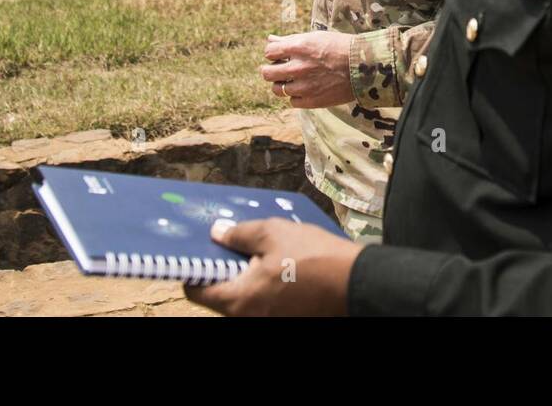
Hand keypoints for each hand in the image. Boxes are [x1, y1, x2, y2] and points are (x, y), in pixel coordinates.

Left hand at [184, 218, 363, 315]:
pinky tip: (278, 262)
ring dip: (246, 274)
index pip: (196, 290)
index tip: (202, 248)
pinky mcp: (286, 316)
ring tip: (259, 247)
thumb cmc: (312, 258)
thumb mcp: (273, 233)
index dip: (195, 267)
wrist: (356, 282)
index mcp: (237, 300)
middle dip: (224, 266)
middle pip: (221, 293)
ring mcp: (268, 319)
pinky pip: (264, 300)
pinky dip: (264, 283)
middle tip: (232, 240)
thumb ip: (239, 234)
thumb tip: (217, 233)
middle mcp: (248, 317)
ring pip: (244, 296)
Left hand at [261, 32, 355, 107]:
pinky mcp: (312, 101)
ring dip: (282, 84)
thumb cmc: (340, 47)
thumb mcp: (315, 38)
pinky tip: (305, 89)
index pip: (269, 52)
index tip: (279, 55)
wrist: (365, 67)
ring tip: (292, 80)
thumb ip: (290, 40)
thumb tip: (270, 39)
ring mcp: (304, 86)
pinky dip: (296, 96)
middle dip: (271, 70)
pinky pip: (292, 101)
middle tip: (279, 70)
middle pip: (267, 73)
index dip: (273, 54)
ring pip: (277, 89)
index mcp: (298, 47)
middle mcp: (298, 67)